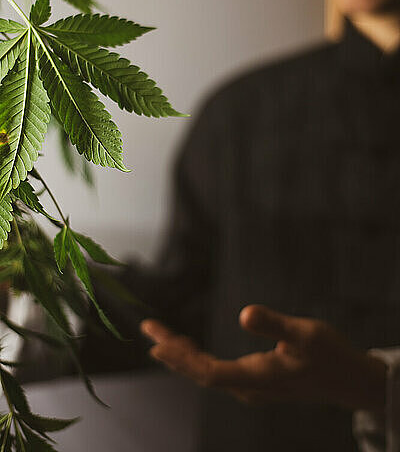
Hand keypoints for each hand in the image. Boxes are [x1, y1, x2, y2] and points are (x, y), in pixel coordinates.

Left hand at [140, 305, 385, 411]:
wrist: (348, 380)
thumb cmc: (329, 356)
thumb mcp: (305, 334)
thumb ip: (274, 324)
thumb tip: (243, 313)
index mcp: (256, 378)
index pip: (209, 372)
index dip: (182, 358)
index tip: (157, 344)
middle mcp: (248, 387)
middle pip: (201, 372)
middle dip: (174, 351)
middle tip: (149, 329)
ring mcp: (251, 387)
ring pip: (206, 373)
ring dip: (183, 354)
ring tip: (161, 335)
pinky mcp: (255, 381)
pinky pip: (216, 371)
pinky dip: (197, 357)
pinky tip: (190, 346)